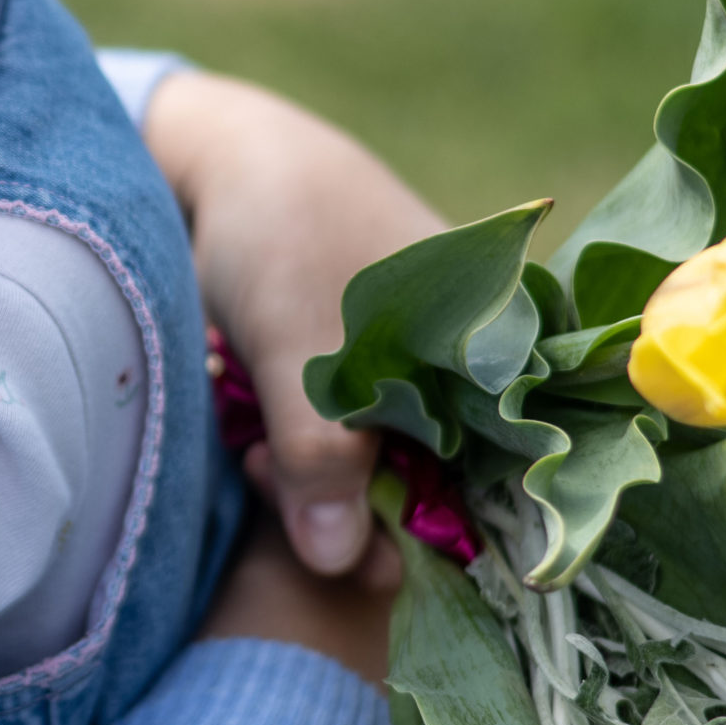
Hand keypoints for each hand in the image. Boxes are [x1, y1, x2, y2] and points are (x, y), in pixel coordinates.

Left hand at [137, 71, 445, 575]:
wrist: (217, 159)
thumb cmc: (280, 229)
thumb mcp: (298, 344)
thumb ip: (319, 451)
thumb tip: (341, 564)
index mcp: (495, 347)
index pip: (508, 472)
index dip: (446, 528)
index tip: (366, 555)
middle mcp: (466, 367)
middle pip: (442, 481)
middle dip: (365, 513)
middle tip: (284, 497)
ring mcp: (409, 374)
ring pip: (382, 469)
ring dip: (323, 491)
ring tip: (258, 464)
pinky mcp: (353, 382)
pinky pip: (343, 447)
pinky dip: (302, 462)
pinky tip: (256, 453)